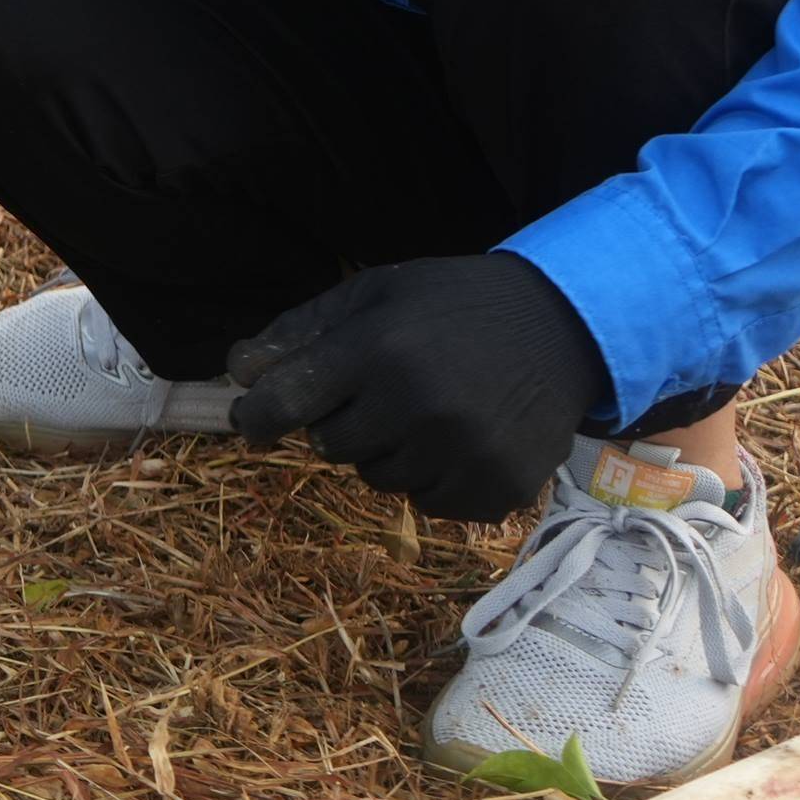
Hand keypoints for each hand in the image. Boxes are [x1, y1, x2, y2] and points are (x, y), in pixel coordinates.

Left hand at [227, 253, 605, 520]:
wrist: (562, 327)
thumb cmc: (453, 305)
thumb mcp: (374, 295)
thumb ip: (301, 332)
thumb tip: (237, 372)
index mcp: (379, 349)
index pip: (286, 403)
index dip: (257, 416)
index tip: (249, 420)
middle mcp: (418, 406)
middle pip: (330, 447)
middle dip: (339, 423)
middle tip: (376, 393)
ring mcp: (462, 453)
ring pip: (378, 479)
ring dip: (386, 452)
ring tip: (425, 410)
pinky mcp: (496, 488)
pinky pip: (428, 504)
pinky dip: (432, 479)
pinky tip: (457, 438)